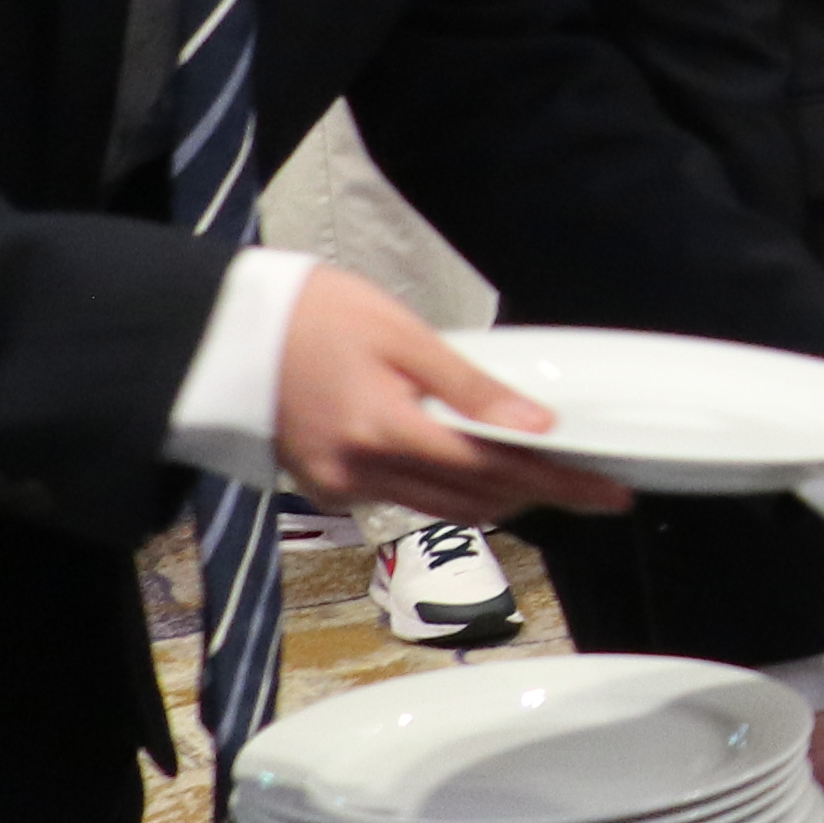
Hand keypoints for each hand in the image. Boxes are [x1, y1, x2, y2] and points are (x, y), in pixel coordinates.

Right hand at [273, 268, 629, 520]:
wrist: (213, 331)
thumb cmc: (307, 315)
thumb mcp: (400, 334)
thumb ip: (469, 386)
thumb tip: (535, 424)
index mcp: (385, 432)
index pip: (496, 472)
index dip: (560, 485)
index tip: (610, 495)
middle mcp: (360, 473)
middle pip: (472, 501)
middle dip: (537, 495)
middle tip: (589, 481)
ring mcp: (337, 485)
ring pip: (438, 507)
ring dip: (495, 495)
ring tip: (545, 473)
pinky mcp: (322, 483)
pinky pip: (401, 498)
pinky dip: (446, 488)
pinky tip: (471, 462)